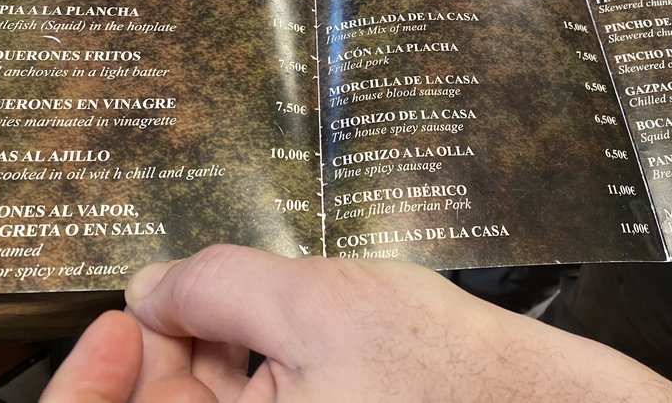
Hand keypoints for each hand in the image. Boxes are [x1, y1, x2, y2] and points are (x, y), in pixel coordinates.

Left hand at [41, 245, 671, 402]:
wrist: (538, 400)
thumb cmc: (444, 367)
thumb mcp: (320, 302)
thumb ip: (220, 285)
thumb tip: (150, 285)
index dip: (133, 348)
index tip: (150, 295)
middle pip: (184, 397)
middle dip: (189, 334)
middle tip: (221, 281)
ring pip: (228, 392)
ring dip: (233, 338)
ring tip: (278, 297)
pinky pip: (270, 396)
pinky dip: (267, 354)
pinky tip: (298, 320)